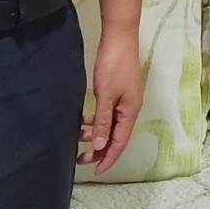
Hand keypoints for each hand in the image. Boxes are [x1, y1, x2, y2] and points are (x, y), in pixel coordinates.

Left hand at [79, 29, 142, 174]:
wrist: (119, 37)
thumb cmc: (114, 66)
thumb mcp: (106, 95)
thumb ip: (103, 121)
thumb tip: (100, 146)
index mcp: (131, 111)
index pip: (120, 142)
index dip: (109, 158)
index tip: (95, 171)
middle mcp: (130, 108)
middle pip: (116, 136)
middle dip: (100, 149)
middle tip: (80, 158)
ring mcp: (125, 99)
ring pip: (111, 125)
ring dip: (96, 133)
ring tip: (78, 136)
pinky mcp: (118, 91)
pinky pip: (108, 113)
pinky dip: (97, 119)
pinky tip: (84, 120)